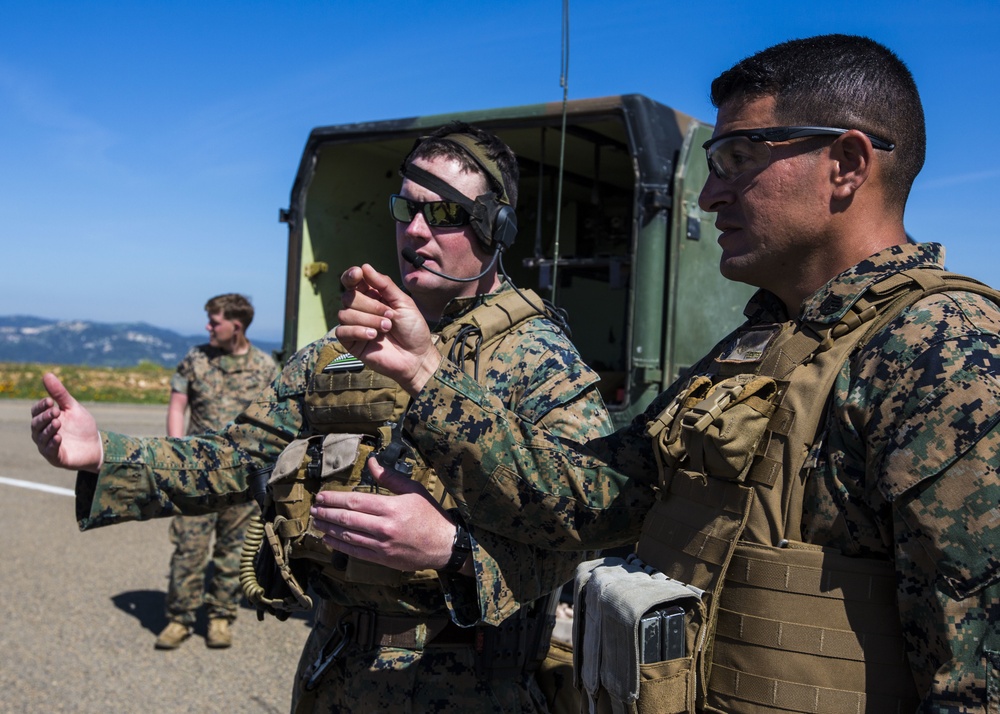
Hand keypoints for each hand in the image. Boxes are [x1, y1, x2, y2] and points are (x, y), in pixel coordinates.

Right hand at [30, 373, 102, 470]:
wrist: (96, 446)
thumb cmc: (82, 426)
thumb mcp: (72, 407)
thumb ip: (60, 394)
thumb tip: (47, 374)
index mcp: (45, 419)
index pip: (36, 411)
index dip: (41, 406)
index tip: (50, 401)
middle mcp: (42, 432)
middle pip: (36, 424)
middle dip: (45, 417)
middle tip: (55, 411)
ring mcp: (47, 445)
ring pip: (41, 437)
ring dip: (49, 429)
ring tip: (58, 422)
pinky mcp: (55, 457)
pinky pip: (50, 451)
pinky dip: (53, 444)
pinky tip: (59, 437)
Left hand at [310, 456, 461, 572]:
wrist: (444, 545)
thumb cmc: (430, 515)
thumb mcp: (413, 490)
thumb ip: (390, 477)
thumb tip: (372, 462)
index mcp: (391, 507)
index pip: (355, 502)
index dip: (334, 499)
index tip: (321, 496)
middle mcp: (384, 527)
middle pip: (347, 519)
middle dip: (327, 514)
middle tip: (313, 509)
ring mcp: (382, 545)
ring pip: (348, 536)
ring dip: (329, 529)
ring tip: (316, 523)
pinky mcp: (383, 559)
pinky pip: (356, 552)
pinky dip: (340, 546)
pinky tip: (329, 540)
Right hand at [334, 264, 441, 394]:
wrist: (416, 357)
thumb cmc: (412, 329)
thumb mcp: (403, 303)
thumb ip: (385, 285)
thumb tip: (364, 267)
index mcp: (372, 296)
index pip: (353, 282)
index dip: (351, 276)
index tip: (358, 274)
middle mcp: (361, 309)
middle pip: (348, 297)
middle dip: (370, 305)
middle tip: (390, 316)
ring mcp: (355, 325)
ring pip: (344, 314)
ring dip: (367, 320)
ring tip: (386, 328)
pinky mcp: (351, 342)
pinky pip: (341, 331)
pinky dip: (357, 331)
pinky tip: (373, 336)